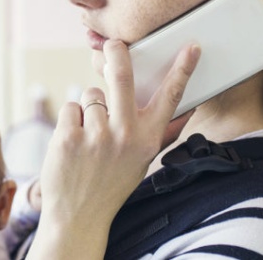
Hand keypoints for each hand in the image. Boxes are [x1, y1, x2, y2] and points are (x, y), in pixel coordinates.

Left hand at [27, 40, 199, 258]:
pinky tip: (73, 143)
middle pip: (122, 75)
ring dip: (88, 108)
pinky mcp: (69, 137)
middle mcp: (126, 135)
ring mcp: (97, 135)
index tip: (192, 47)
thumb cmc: (111, 183)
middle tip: (112, 45)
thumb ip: (152, 131)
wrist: (78, 216)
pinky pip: (71, 107)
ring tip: (89, 136)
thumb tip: (176, 108)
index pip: (171, 97)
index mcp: (149, 139)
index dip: (183, 69)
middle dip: (116, 52)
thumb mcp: (141, 160)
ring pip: (91, 94)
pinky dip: (70, 121)